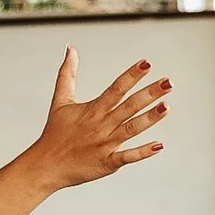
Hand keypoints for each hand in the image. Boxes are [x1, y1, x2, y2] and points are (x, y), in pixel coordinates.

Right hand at [24, 46, 170, 191]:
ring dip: (150, 118)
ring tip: (167, 106)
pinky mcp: (106, 163)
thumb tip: (70, 49)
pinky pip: (127, 156)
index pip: (116, 88)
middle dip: (149, 94)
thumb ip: (67, 74)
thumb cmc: (55, 133)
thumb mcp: (60, 101)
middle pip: (129, 106)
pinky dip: (142, 152)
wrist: (45, 166)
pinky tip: (159, 145)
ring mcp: (105, 144)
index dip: (132, 75)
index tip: (147, 63)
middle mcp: (101, 125)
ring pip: (131, 128)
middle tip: (169, 82)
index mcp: (93, 109)